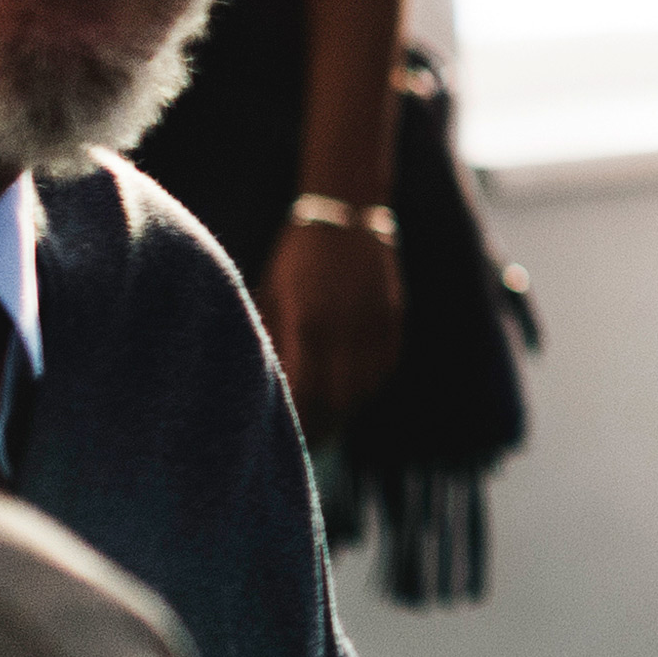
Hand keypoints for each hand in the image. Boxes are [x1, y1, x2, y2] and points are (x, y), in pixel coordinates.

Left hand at [263, 219, 405, 435]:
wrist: (346, 214)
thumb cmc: (295, 257)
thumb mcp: (271, 294)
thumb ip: (272, 339)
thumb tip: (264, 384)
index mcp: (309, 323)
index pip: (306, 393)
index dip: (297, 421)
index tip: (283, 435)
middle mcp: (346, 328)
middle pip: (338, 400)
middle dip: (322, 427)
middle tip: (306, 442)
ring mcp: (375, 324)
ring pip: (364, 389)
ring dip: (346, 413)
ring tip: (327, 425)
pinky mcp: (393, 318)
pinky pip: (384, 368)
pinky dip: (368, 388)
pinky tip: (352, 396)